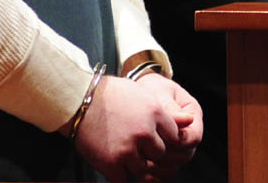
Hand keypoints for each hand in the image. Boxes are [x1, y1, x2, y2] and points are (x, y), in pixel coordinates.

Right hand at [63, 73, 201, 181]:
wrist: (77, 98)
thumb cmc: (108, 93)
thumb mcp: (139, 94)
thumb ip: (164, 112)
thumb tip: (189, 120)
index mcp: (154, 113)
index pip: (173, 136)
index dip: (160, 137)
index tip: (148, 134)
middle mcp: (145, 132)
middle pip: (159, 154)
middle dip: (148, 151)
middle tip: (132, 143)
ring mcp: (128, 150)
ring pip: (143, 169)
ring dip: (133, 163)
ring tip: (120, 150)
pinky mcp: (112, 164)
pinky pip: (124, 180)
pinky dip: (120, 174)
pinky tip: (113, 163)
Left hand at [135, 73, 202, 180]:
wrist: (138, 91)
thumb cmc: (151, 88)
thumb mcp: (160, 93)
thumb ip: (170, 108)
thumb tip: (184, 121)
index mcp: (192, 114)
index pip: (194, 136)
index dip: (181, 141)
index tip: (163, 138)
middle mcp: (188, 133)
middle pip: (185, 155)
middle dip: (168, 156)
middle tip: (149, 152)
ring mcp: (178, 145)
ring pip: (175, 165)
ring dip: (161, 167)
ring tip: (143, 162)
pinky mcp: (166, 154)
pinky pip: (165, 170)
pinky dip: (155, 174)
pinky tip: (142, 171)